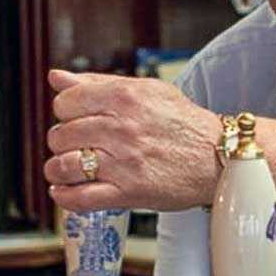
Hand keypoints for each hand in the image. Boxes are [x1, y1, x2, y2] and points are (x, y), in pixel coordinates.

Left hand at [45, 70, 220, 211]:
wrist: (218, 157)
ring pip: (64, 166)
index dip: (65, 112)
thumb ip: (98, 82)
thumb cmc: (183, 123)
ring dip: (58, 170)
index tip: (75, 119)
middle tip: (76, 146)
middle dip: (62, 142)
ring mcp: (124, 162)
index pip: (65, 103)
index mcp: (123, 97)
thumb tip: (57, 77)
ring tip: (65, 170)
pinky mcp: (130, 192)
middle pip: (61, 135)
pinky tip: (64, 191)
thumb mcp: (145, 90)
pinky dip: (64, 196)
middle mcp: (121, 128)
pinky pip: (81, 198)